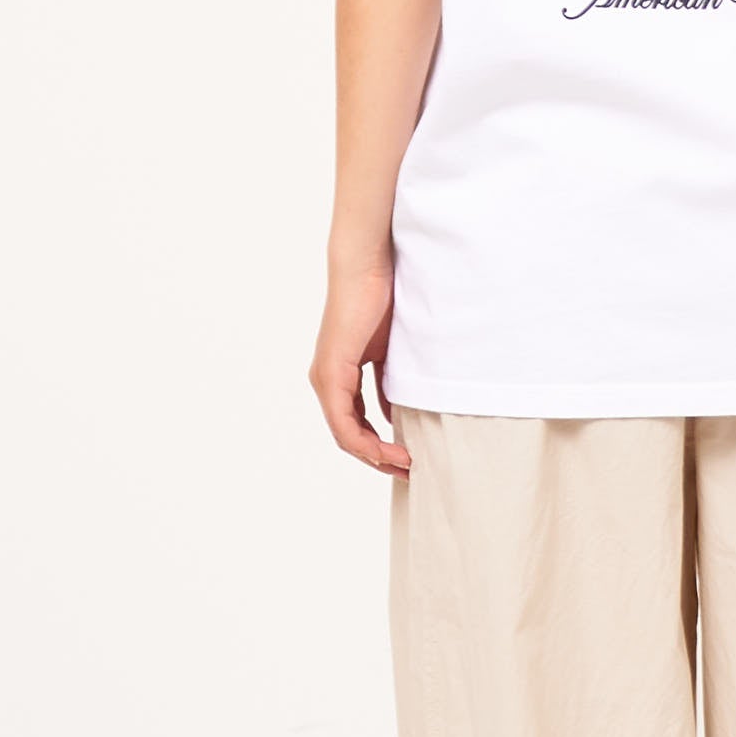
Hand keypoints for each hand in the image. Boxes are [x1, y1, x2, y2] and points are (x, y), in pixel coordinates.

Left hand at [308, 257, 411, 476]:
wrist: (369, 265)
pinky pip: (343, 421)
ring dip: (374, 455)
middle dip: (379, 458)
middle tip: (408, 471)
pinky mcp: (330, 372)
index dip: (380, 446)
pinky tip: (389, 448)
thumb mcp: (392, 349)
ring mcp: (326, 378)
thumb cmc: (384, 296)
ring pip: (345, 434)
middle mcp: (327, 380)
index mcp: (341, 374)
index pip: (356, 423)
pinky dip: (365, 440)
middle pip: (350, 436)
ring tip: (404, 465)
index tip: (409, 457)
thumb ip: (392, 379)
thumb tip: (400, 410)